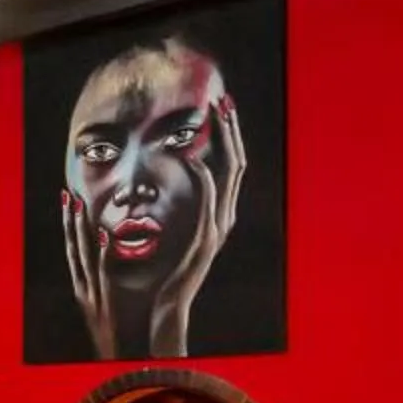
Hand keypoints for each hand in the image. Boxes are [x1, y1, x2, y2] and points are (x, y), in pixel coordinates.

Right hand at [61, 190, 120, 359]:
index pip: (73, 251)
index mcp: (83, 288)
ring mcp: (92, 295)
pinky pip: (104, 273)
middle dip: (70, 221)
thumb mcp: (106, 308)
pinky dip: (102, 254)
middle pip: (73, 248)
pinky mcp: (106, 301)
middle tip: (68, 193)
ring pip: (84, 256)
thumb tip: (115, 267)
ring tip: (80, 205)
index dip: (70, 226)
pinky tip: (105, 236)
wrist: (117, 364)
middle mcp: (83, 288)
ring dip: (81, 229)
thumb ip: (107, 287)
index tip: (69, 201)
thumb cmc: (118, 337)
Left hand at [148, 96, 246, 355]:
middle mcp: (226, 215)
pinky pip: (208, 202)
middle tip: (222, 100)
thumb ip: (182, 202)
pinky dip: (203, 178)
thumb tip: (176, 170)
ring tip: (214, 118)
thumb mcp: (178, 229)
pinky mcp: (205, 239)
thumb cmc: (165, 268)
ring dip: (223, 144)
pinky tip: (193, 159)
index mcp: (221, 211)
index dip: (230, 134)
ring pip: (229, 176)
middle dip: (231, 130)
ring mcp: (219, 227)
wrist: (168, 302)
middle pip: (236, 163)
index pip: (232, 163)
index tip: (220, 106)